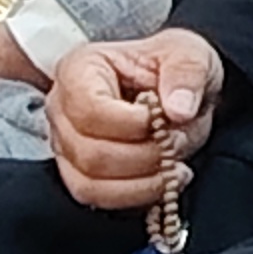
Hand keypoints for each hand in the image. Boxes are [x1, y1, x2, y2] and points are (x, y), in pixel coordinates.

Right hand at [48, 28, 226, 208]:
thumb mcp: (190, 54)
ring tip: (174, 166)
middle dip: (144, 155)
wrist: (176, 93)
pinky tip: (163, 180)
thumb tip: (179, 109)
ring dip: (141, 182)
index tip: (164, 120)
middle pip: (90, 152)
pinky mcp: (79, 174)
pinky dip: (135, 196)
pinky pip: (98, 199)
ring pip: (90, 183)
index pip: (90, 109)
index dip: (133, 124)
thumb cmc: (172, 68)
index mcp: (80, 69)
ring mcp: (66, 145)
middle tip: (176, 142)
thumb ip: (187, 72)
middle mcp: (62, 109)